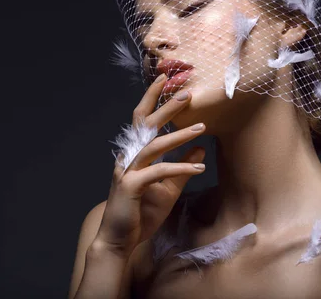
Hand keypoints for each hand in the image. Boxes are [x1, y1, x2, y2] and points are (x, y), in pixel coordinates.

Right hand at [94, 74, 205, 257]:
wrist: (119, 241)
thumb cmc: (140, 213)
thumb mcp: (167, 189)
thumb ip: (182, 168)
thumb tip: (200, 147)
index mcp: (135, 154)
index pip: (142, 120)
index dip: (152, 98)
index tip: (165, 79)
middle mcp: (129, 157)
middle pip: (146, 125)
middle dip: (166, 107)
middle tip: (187, 93)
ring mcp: (128, 171)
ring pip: (154, 145)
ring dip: (178, 135)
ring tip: (201, 129)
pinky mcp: (131, 187)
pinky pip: (159, 172)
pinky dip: (180, 167)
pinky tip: (199, 167)